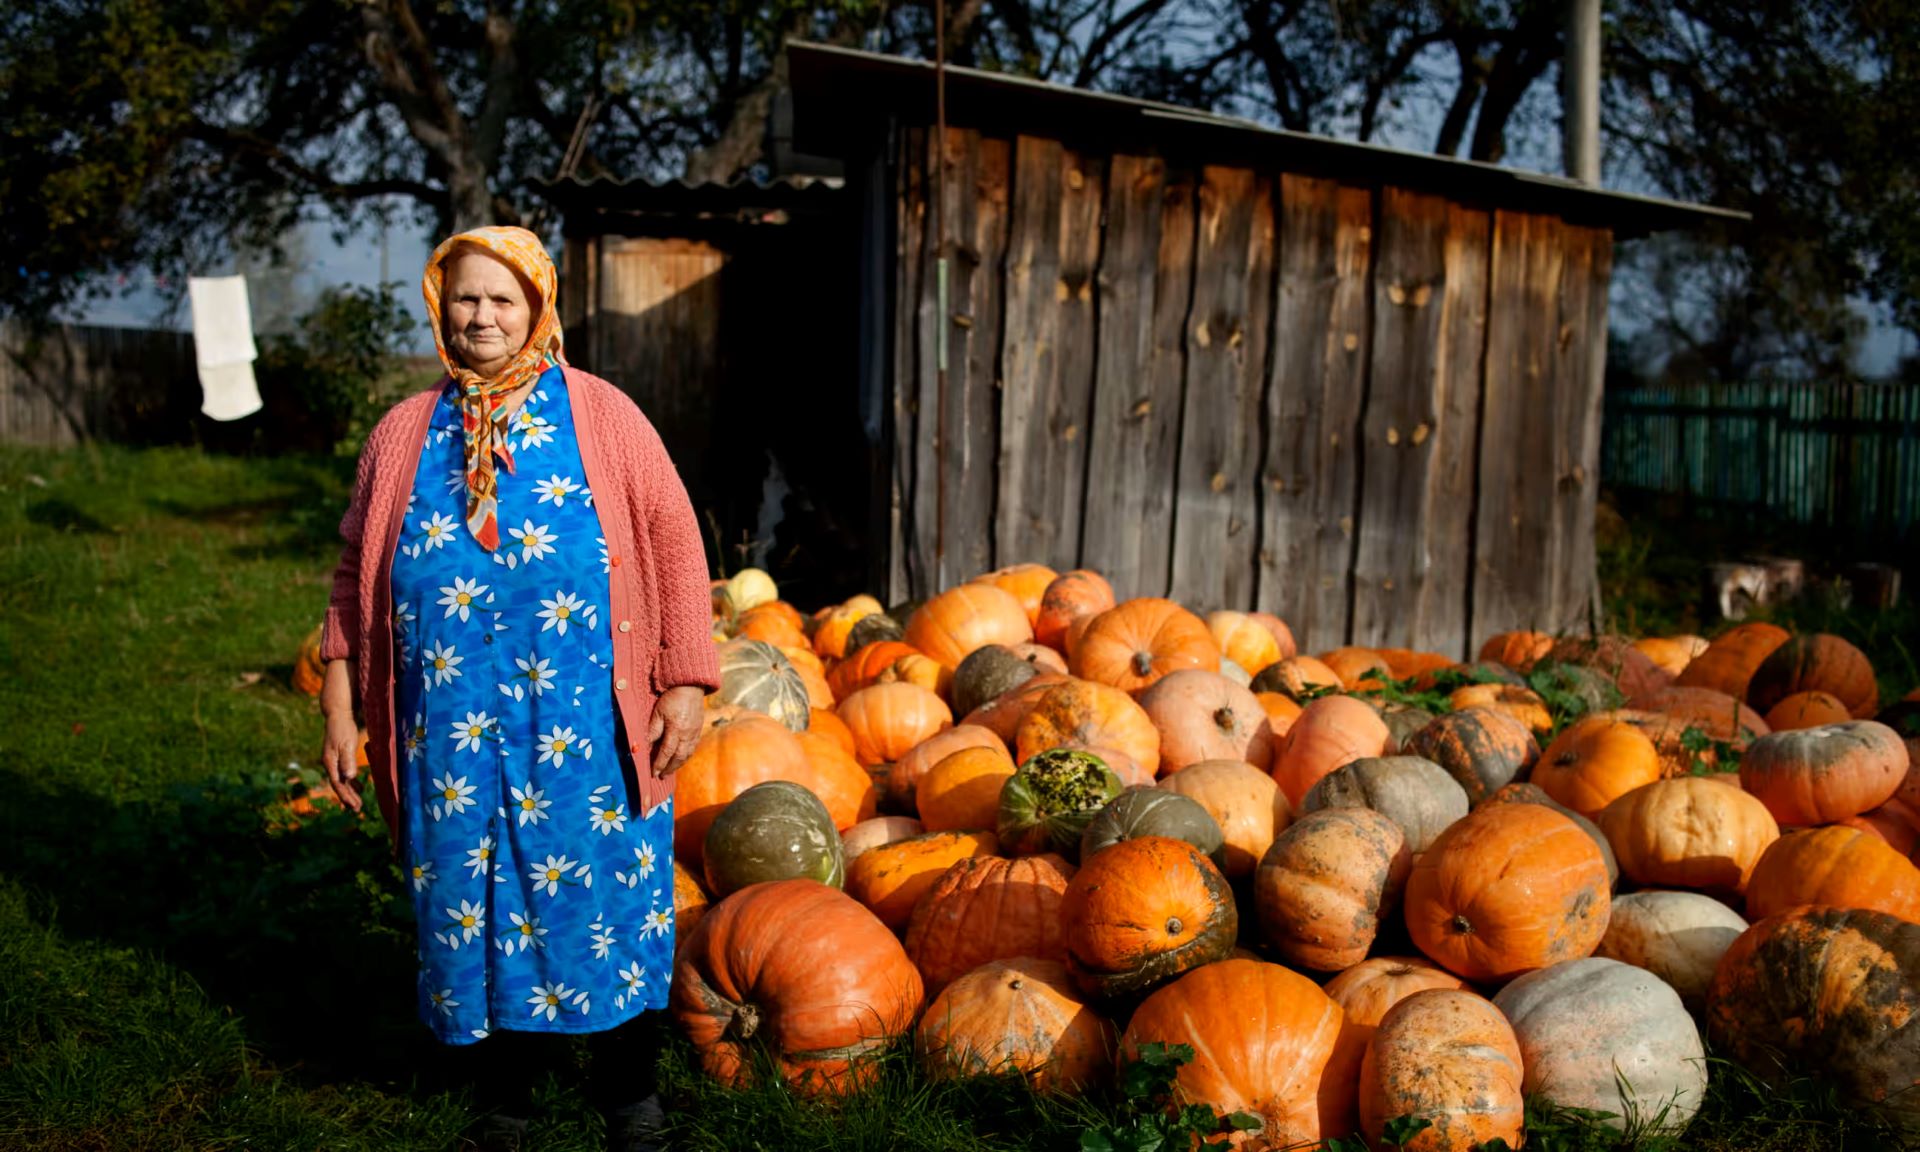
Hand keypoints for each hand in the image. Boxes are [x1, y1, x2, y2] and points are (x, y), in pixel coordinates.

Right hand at [319, 658, 363, 812]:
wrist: (337, 715)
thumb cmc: (343, 728)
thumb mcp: (347, 743)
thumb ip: (347, 760)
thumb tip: (348, 777)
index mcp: (330, 762)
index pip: (337, 784)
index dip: (345, 796)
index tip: (354, 806)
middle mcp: (330, 763)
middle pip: (338, 785)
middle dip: (347, 798)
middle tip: (357, 810)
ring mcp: (333, 761)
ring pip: (341, 780)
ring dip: (350, 792)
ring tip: (358, 803)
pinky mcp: (338, 757)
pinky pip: (344, 773)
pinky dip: (351, 782)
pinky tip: (360, 786)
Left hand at [648, 686, 705, 777]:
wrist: (691, 686)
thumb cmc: (672, 697)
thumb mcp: (658, 712)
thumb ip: (653, 730)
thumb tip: (646, 746)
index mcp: (676, 729)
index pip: (666, 752)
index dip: (659, 764)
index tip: (653, 773)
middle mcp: (687, 734)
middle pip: (678, 757)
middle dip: (669, 768)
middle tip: (661, 776)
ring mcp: (694, 733)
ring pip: (687, 754)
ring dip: (678, 765)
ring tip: (670, 770)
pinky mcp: (698, 730)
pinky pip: (692, 748)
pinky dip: (685, 756)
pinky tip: (680, 758)